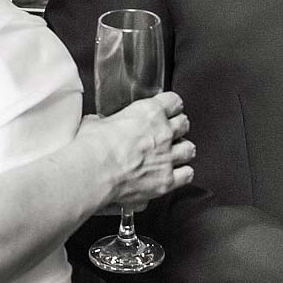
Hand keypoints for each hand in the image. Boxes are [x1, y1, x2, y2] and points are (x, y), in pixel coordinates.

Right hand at [81, 92, 193, 213]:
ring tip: (175, 153)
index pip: (174, 102)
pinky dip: (183, 173)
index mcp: (148, 113)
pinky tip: (177, 173)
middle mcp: (163, 133)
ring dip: (183, 150)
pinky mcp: (166, 180)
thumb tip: (98, 124)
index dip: (171, 106)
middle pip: (184, 124)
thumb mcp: (95, 123)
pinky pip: (187, 174)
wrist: (93, 172)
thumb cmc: (93, 148)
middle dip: (178, 128)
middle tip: (170, 132)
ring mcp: (167, 157)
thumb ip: (104, 122)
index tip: (169, 110)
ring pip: (189, 148)